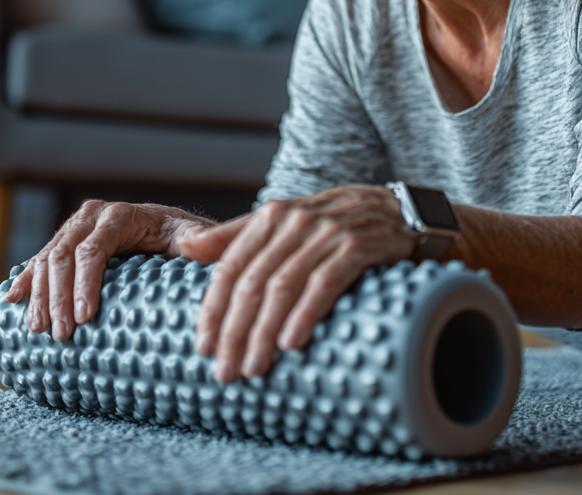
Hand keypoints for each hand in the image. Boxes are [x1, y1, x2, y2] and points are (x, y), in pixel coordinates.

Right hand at [4, 200, 211, 340]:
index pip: (93, 250)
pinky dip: (26, 280)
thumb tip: (194, 244)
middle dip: (59, 297)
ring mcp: (74, 227)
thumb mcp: (190, 236)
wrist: (166, 227)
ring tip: (40, 331)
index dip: (85, 283)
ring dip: (40, 296)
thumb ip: (198, 239)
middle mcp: (92, 216)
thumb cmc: (181, 237)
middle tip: (62, 335)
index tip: (85, 318)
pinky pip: (39, 260)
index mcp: (120, 215)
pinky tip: (13, 301)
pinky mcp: (65, 241)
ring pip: (47, 260)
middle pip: (64, 257)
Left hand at [179, 184, 417, 382]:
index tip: (204, 346)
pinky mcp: (357, 246)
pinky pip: (324, 283)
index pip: (231, 267)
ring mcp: (326, 233)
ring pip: (283, 286)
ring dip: (265, 331)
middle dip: (235, 331)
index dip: (213, 308)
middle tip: (226, 370)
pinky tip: (291, 342)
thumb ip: (235, 236)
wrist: (396, 211)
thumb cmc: (332, 224)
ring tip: (254, 367)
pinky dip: (304, 314)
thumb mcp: (282, 222)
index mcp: (270, 216)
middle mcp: (294, 221)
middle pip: (253, 282)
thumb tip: (185, 247)